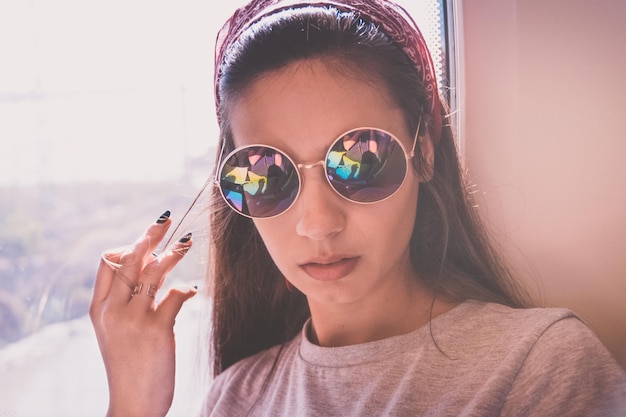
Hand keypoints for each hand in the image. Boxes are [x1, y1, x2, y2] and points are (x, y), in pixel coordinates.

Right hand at [90, 211, 196, 416]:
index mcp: (99, 308)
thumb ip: (124, 301)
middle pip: (131, 257)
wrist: (132, 404)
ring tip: (188, 243)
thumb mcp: (115, 331)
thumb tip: (152, 265)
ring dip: (174, 252)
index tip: (148, 240)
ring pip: (154, 270)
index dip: (128, 244)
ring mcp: (133, 319)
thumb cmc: (129, 364)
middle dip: (150, 234)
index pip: (108, 261)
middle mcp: (112, 310)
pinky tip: (192, 291)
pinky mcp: (156, 330)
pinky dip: (186, 288)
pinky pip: (174, 295)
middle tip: (167, 219)